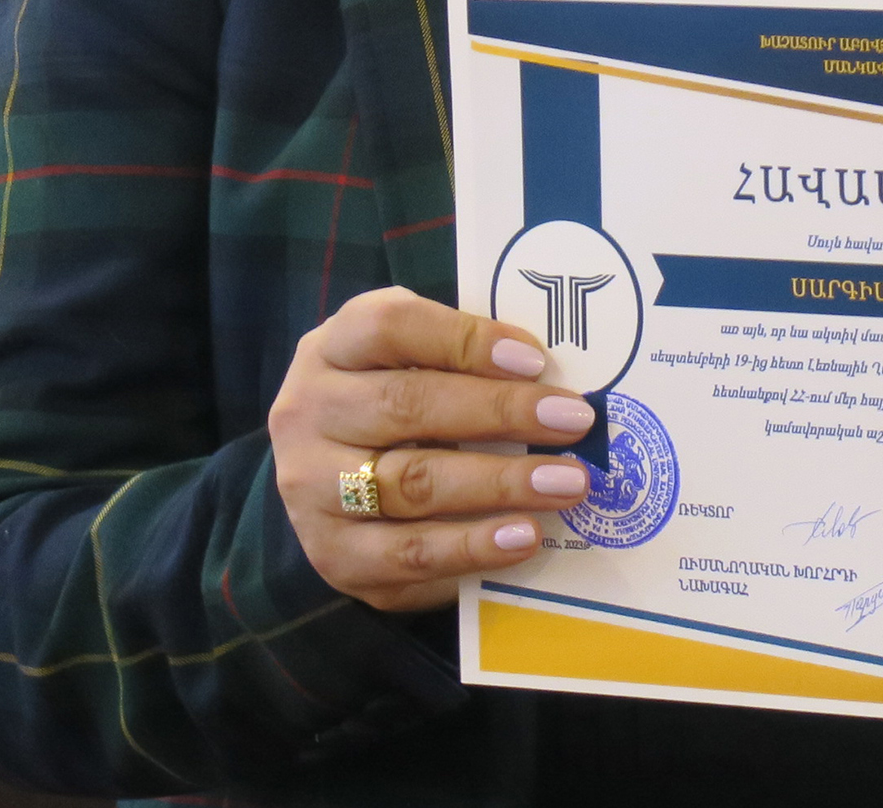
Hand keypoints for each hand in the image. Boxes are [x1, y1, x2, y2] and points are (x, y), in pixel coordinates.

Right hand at [267, 286, 601, 610]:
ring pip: (409, 485)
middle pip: (406, 406)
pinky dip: (472, 547)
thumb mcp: (410, 358)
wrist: (323, 479)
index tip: (534, 360)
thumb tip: (554, 381)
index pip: (391, 327)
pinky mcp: (333, 555)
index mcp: (332, 348)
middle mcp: (308, 413)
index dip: (464, 340)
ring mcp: (311, 489)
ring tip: (566, 483)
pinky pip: (408, 554)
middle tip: (574, 421)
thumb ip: (463, 356)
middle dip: (500, 413)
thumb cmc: (391, 401)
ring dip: (499, 485)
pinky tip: (525, 536)